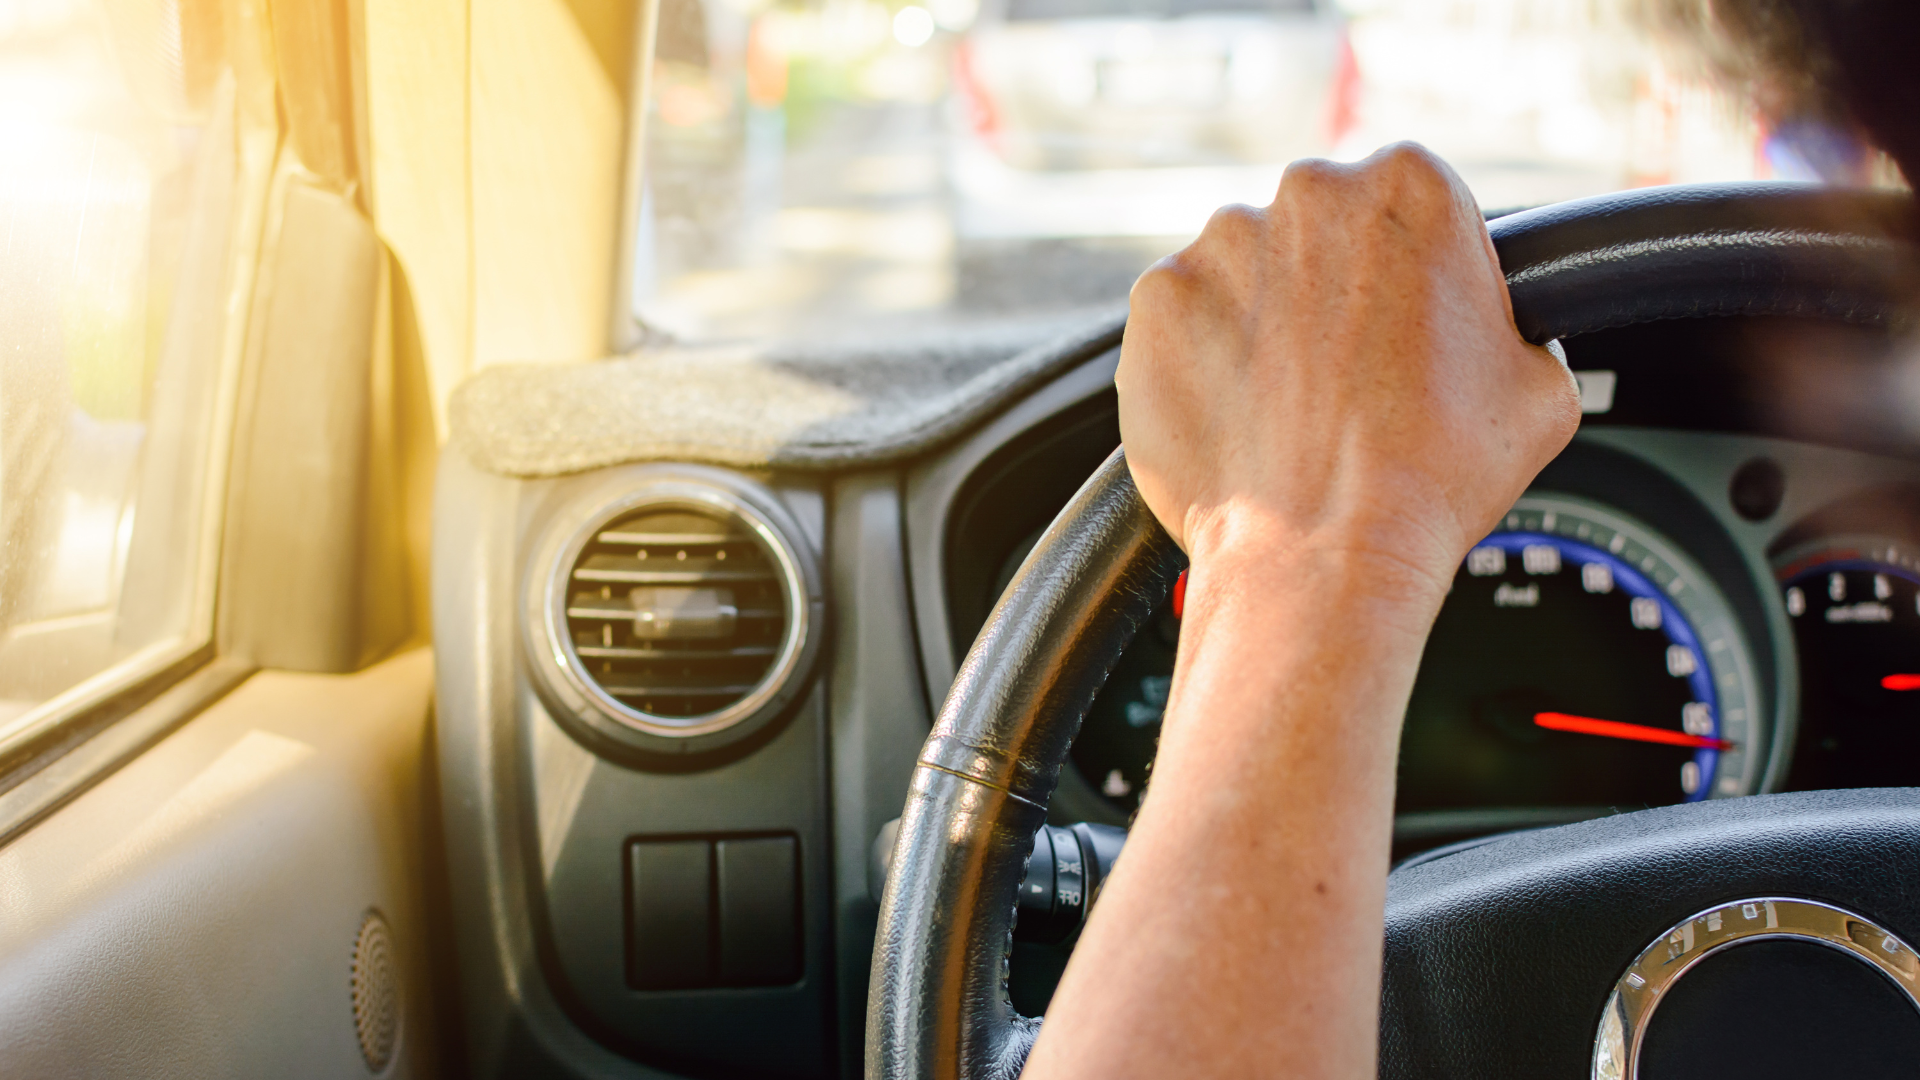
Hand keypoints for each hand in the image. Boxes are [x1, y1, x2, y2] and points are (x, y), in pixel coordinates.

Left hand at [1117, 142, 1579, 599]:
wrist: (1326, 553)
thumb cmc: (1432, 476)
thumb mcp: (1540, 387)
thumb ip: (1513, 323)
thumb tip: (1500, 334)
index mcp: (1411, 187)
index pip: (1407, 206)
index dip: (1410, 274)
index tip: (1403, 324)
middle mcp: (1309, 196)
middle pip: (1318, 232)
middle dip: (1328, 291)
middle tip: (1345, 375)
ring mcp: (1219, 246)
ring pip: (1242, 273)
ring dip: (1260, 323)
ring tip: (1288, 407)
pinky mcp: (1155, 304)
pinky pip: (1179, 322)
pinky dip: (1199, 361)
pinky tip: (1237, 414)